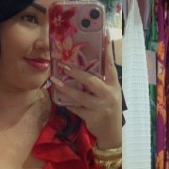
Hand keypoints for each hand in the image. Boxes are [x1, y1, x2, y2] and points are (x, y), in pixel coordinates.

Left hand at [49, 30, 121, 146]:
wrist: (113, 135)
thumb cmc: (109, 110)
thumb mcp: (110, 94)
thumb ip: (101, 82)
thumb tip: (83, 66)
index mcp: (114, 86)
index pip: (110, 65)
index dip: (107, 50)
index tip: (104, 34)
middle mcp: (108, 95)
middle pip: (91, 81)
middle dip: (77, 72)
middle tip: (64, 64)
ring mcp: (100, 107)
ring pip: (80, 96)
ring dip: (66, 87)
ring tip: (54, 80)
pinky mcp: (91, 117)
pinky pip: (76, 108)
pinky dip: (67, 102)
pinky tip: (58, 97)